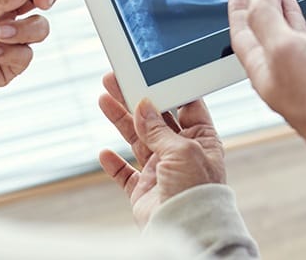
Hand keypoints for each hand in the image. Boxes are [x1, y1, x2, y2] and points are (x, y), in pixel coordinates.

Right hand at [99, 73, 225, 227]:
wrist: (186, 231)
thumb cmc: (197, 190)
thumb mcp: (182, 149)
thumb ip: (159, 129)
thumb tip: (143, 106)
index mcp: (200, 138)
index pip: (184, 106)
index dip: (167, 90)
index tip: (150, 74)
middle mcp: (181, 151)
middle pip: (154, 118)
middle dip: (135, 99)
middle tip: (117, 80)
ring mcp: (161, 170)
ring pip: (136, 139)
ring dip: (120, 120)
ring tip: (104, 98)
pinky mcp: (144, 190)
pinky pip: (125, 173)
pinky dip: (113, 163)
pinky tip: (104, 152)